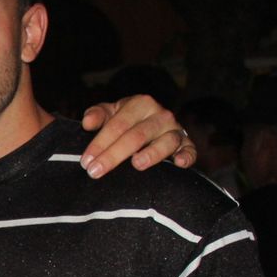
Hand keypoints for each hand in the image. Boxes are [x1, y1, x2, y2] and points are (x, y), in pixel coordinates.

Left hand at [79, 95, 195, 176]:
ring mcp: (175, 130)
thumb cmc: (126, 120)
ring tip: (136, 164)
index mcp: (141, 104)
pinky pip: (189, 150)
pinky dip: (186, 156)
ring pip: (165, 142)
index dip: (100, 143)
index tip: (86, 161)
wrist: (153, 123)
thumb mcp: (111, 113)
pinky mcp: (186, 144)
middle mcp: (160, 115)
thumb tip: (87, 122)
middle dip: (114, 155)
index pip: (118, 125)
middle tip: (95, 172)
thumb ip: (98, 115)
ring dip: (152, 154)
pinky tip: (178, 164)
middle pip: (136, 136)